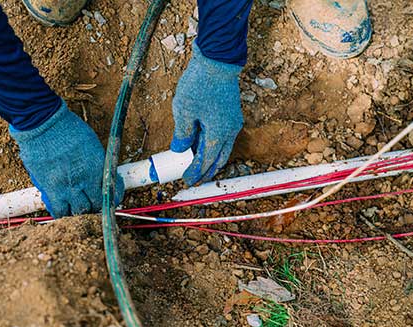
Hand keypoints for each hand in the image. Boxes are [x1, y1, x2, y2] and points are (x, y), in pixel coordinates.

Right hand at [10, 100, 123, 217]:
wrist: (43, 123)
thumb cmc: (68, 129)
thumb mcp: (92, 144)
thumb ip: (97, 164)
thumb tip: (102, 176)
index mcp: (98, 168)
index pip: (111, 193)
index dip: (113, 198)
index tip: (111, 196)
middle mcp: (84, 180)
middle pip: (94, 206)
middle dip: (95, 206)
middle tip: (92, 201)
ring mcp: (66, 186)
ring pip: (76, 212)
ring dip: (78, 210)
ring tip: (76, 205)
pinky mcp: (49, 188)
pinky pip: (57, 210)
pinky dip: (61, 211)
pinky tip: (62, 206)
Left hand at [170, 42, 243, 185]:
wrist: (218, 59)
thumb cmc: (200, 83)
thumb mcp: (183, 110)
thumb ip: (182, 133)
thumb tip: (180, 149)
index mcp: (218, 134)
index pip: (206, 161)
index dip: (196, 172)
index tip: (186, 180)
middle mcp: (229, 131)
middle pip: (219, 159)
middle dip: (207, 171)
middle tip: (195, 178)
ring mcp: (233, 121)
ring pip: (223, 148)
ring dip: (211, 158)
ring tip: (198, 163)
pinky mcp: (231, 112)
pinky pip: (224, 136)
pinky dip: (215, 145)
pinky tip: (203, 143)